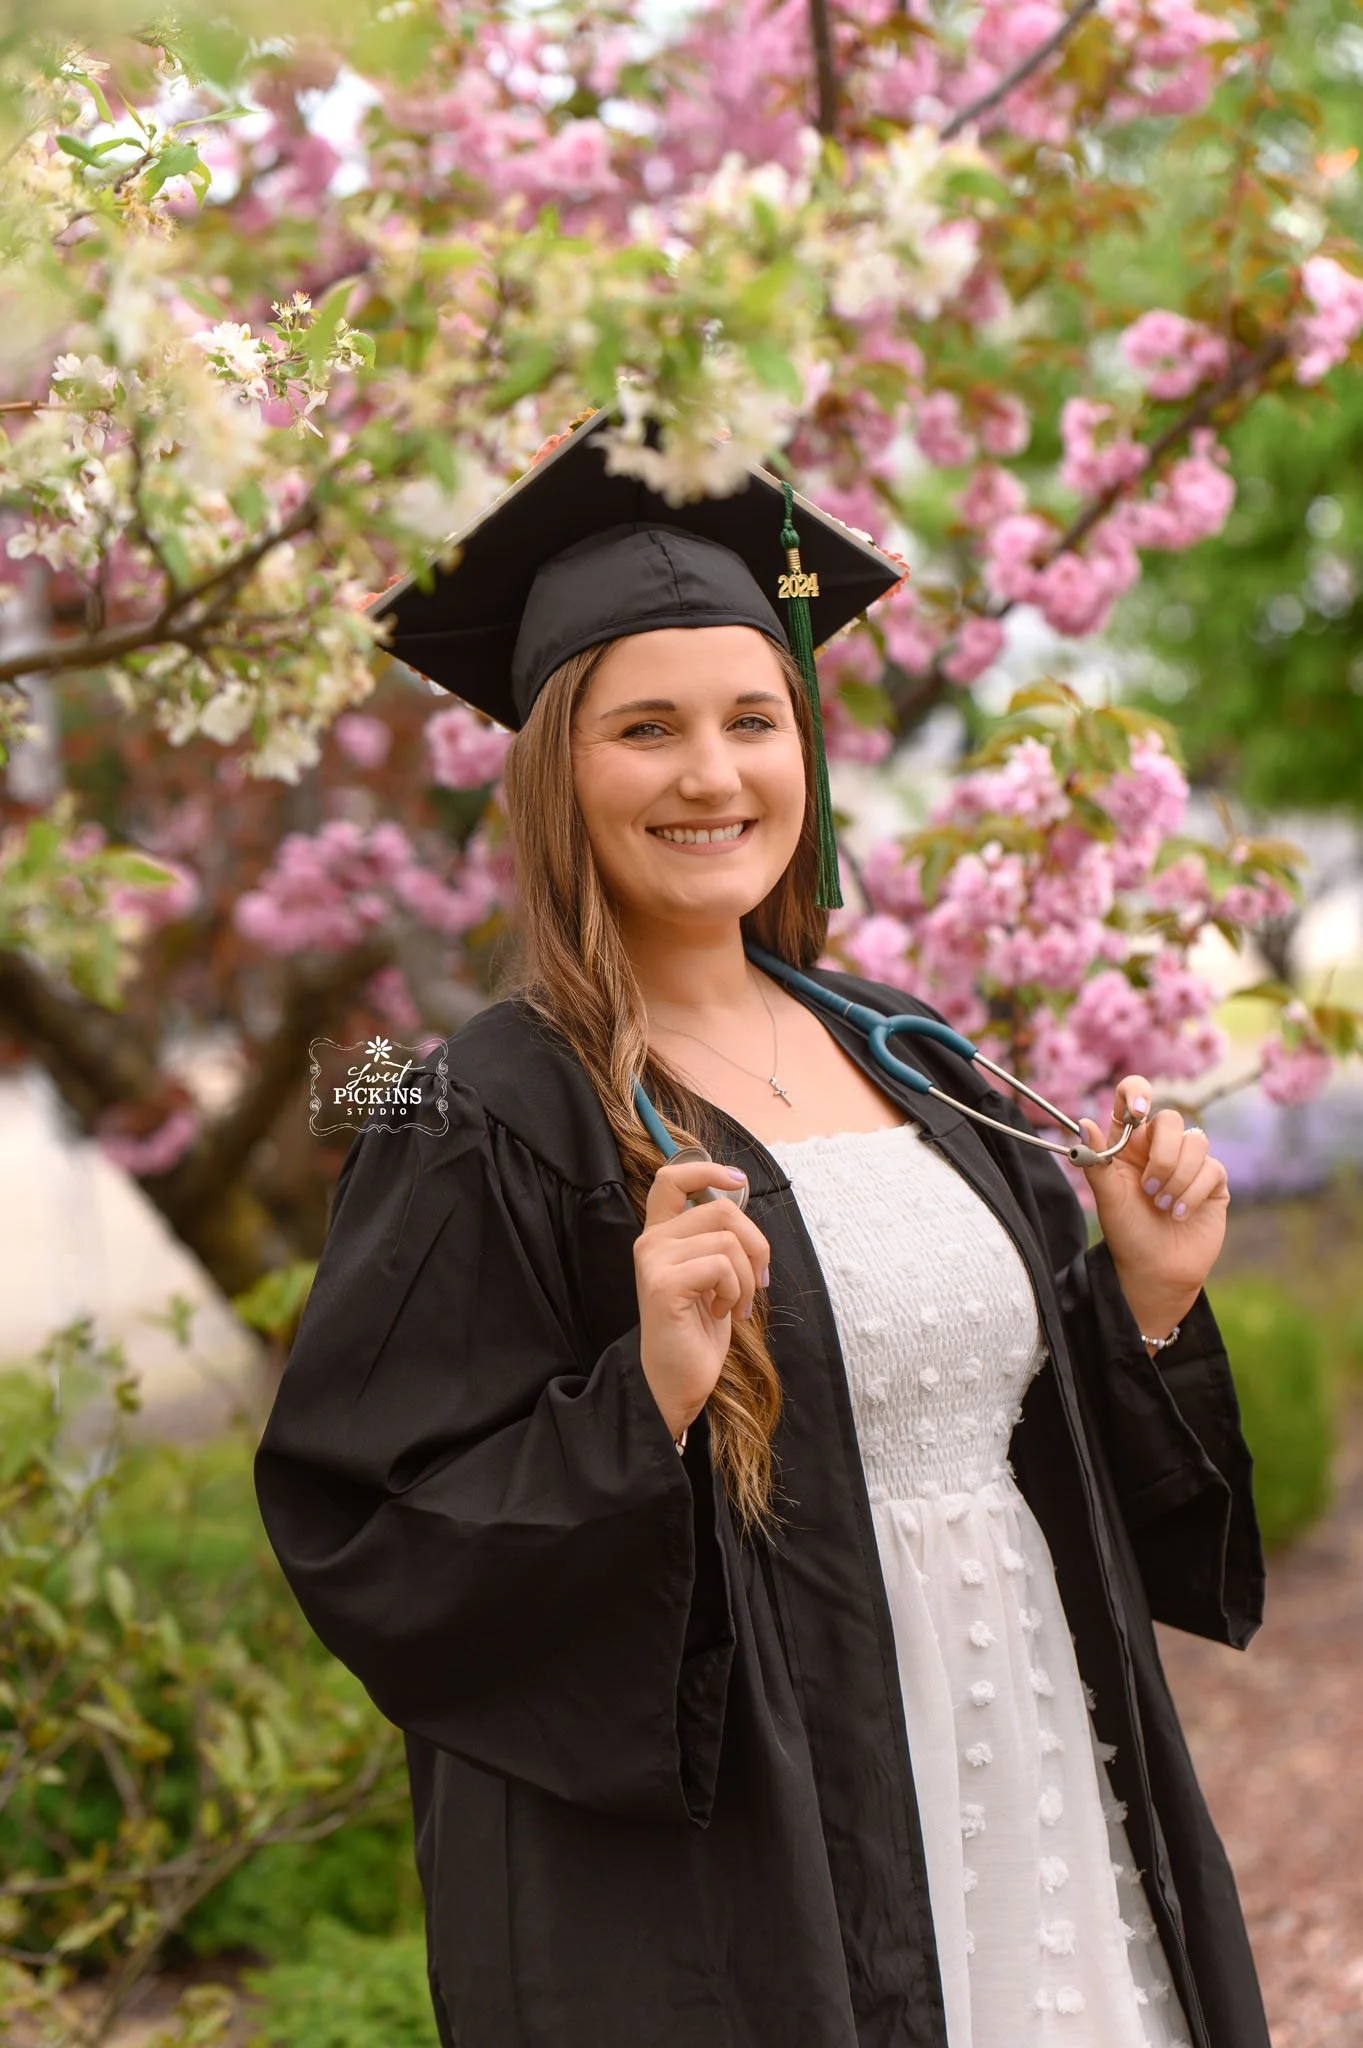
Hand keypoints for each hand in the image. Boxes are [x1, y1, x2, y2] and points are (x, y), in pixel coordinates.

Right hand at [634, 1158, 771, 1439]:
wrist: (676, 1382)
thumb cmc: (697, 1330)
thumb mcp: (712, 1275)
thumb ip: (717, 1237)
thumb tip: (740, 1199)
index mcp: (661, 1235)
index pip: (671, 1178)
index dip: (707, 1169)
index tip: (738, 1182)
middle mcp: (651, 1241)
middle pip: (721, 1208)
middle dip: (756, 1244)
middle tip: (759, 1280)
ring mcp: (653, 1260)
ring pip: (727, 1240)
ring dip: (747, 1278)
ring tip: (736, 1305)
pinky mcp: (663, 1283)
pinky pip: (722, 1266)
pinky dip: (735, 1292)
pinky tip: (722, 1314)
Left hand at [1079, 1076, 1229, 1341]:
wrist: (1155, 1269)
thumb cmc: (1127, 1232)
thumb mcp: (1106, 1197)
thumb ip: (1097, 1160)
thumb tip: (1085, 1123)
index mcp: (1129, 1142)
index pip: (1133, 1097)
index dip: (1137, 1092)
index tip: (1138, 1112)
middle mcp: (1160, 1146)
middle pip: (1170, 1119)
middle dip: (1161, 1155)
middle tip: (1148, 1188)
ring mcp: (1190, 1162)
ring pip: (1195, 1140)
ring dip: (1176, 1177)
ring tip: (1162, 1207)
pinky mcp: (1213, 1181)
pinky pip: (1211, 1167)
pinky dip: (1192, 1193)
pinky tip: (1179, 1214)